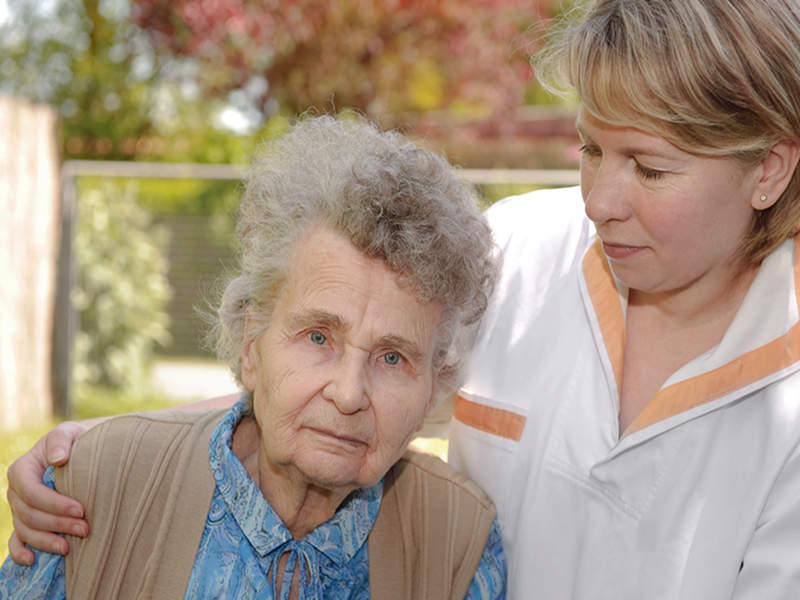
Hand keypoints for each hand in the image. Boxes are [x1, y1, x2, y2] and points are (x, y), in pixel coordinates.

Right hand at [6, 421, 89, 564]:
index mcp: (22, 470)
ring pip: (25, 530)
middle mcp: (16, 491)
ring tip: (70, 546)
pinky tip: (33, 560)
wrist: (82, 451)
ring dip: (46, 541)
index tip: (81, 509)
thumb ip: (61, 440)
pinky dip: (20, 552)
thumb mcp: (70, 432)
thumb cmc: (76, 440)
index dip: (54, 504)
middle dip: (57, 525)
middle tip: (86, 529)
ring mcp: (19, 508)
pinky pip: (16, 540)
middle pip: (30, 515)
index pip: (32, 493)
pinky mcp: (25, 521)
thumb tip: (58, 459)